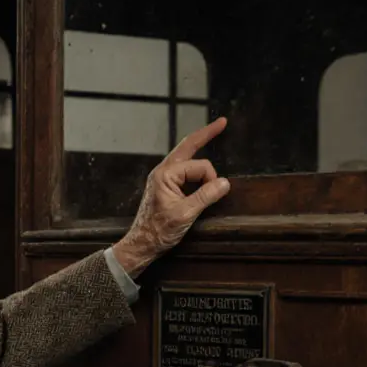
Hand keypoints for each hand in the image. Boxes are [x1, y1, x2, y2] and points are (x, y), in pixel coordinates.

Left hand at [111, 118, 230, 276]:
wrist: (142, 244)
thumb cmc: (159, 231)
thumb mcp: (186, 214)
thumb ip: (205, 196)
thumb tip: (224, 183)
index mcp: (165, 175)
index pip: (199, 166)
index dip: (212, 178)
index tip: (217, 192)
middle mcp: (163, 172)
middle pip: (187, 146)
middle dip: (205, 135)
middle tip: (222, 123)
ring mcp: (163, 178)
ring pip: (185, 157)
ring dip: (200, 150)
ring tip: (214, 132)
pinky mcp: (165, 186)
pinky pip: (183, 170)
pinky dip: (195, 167)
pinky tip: (202, 165)